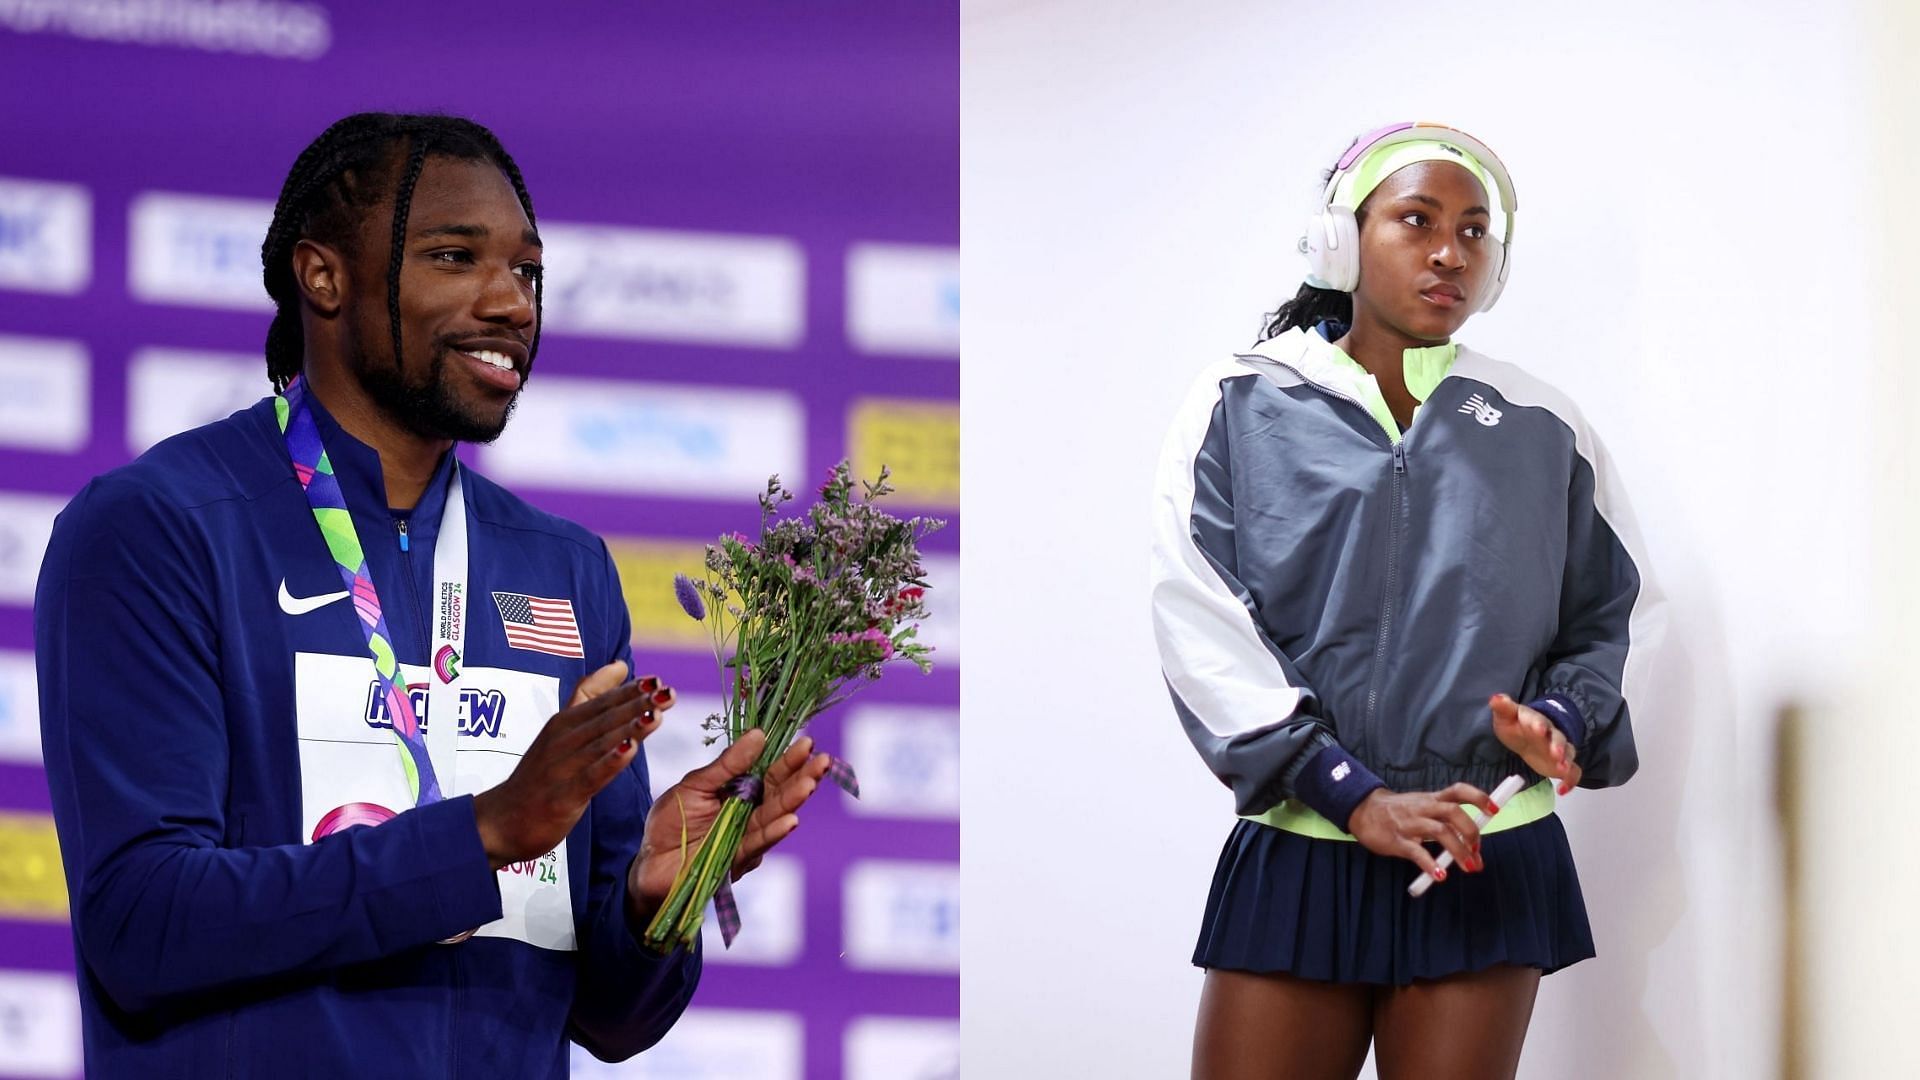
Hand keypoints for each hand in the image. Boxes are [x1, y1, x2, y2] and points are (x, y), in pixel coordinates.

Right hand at [472, 661, 670, 868]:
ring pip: (601, 743)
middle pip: (604, 719)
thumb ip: (590, 696)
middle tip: (668, 693)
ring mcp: (562, 768)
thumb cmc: (539, 774)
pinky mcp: (563, 796)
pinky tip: (630, 751)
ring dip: (630, 728)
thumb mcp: (561, 729)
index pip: (601, 701)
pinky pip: (590, 776)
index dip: (630, 691)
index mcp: (564, 723)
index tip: (658, 681)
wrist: (501, 821)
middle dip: (638, 705)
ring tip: (656, 714)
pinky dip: (610, 762)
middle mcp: (562, 740)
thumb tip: (621, 665)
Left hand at [626, 730, 832, 922]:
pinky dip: (774, 832)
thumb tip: (759, 734)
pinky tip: (791, 820)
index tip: (808, 743)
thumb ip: (727, 765)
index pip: (771, 772)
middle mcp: (750, 813)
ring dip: (794, 801)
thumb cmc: (671, 822)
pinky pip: (758, 844)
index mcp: (741, 791)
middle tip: (822, 761)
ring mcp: (747, 838)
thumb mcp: (695, 785)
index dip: (790, 759)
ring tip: (810, 783)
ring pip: (775, 817)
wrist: (648, 863)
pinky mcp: (738, 860)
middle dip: (803, 777)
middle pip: (781, 793)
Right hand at [1346, 784, 1497, 879]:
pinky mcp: (1397, 840)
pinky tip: (1440, 875)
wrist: (1363, 811)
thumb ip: (1446, 824)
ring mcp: (1410, 823)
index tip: (1494, 810)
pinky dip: (1430, 864)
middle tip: (1477, 851)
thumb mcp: (1422, 808)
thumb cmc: (1399, 812)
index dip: (1479, 797)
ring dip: (1458, 850)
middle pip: (1452, 812)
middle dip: (1471, 831)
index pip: (1458, 791)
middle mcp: (1423, 808)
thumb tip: (1474, 850)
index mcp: (1432, 799)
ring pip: (1439, 831)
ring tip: (1470, 867)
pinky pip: (1416, 852)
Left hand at [1490, 693, 1580, 794]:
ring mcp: (1558, 749)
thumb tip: (1495, 698)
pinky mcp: (1561, 763)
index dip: (1538, 724)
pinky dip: (1571, 780)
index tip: (1538, 729)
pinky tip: (1563, 790)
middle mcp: (1550, 734)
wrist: (1526, 736)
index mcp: (1535, 721)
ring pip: (1568, 753)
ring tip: (1562, 770)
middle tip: (1556, 754)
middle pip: (1558, 738)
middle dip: (1558, 745)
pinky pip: (1572, 771)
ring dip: (1566, 761)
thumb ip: (1503, 708)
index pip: (1538, 720)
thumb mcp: (1505, 716)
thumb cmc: (1515, 726)